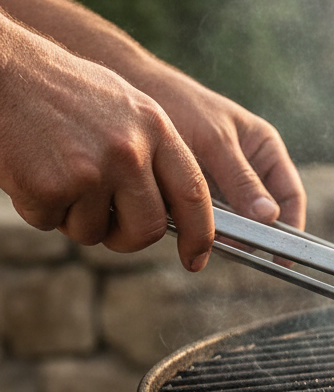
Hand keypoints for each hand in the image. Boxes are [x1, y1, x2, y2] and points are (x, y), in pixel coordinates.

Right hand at [0, 17, 214, 269]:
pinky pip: (52, 223)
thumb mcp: (123, 107)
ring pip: (95, 232)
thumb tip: (175, 209)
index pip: (193, 194)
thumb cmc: (57, 88)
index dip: (200, 234)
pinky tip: (30, 170)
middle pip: (149, 228)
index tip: (196, 258)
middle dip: (127, 239)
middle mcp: (130, 150)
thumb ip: (153, 153)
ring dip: (74, 218)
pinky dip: (38, 207)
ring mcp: (93, 170)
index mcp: (155, 128)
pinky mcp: (53, 186)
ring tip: (57, 173)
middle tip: (109, 228)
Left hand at [139, 67, 307, 253]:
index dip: (290, 228)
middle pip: (264, 213)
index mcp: (265, 149)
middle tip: (230, 247)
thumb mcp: (214, 140)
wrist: (131, 88)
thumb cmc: (177, 102)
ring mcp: (224, 180)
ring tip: (206, 238)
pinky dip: (202, 224)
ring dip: (225, 232)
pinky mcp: (198, 190)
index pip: (291, 195)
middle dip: (251, 234)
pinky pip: (209, 215)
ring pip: (236, 219)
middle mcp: (250, 167)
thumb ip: (242, 179)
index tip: (280, 256)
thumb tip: (269, 217)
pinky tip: (189, 227)